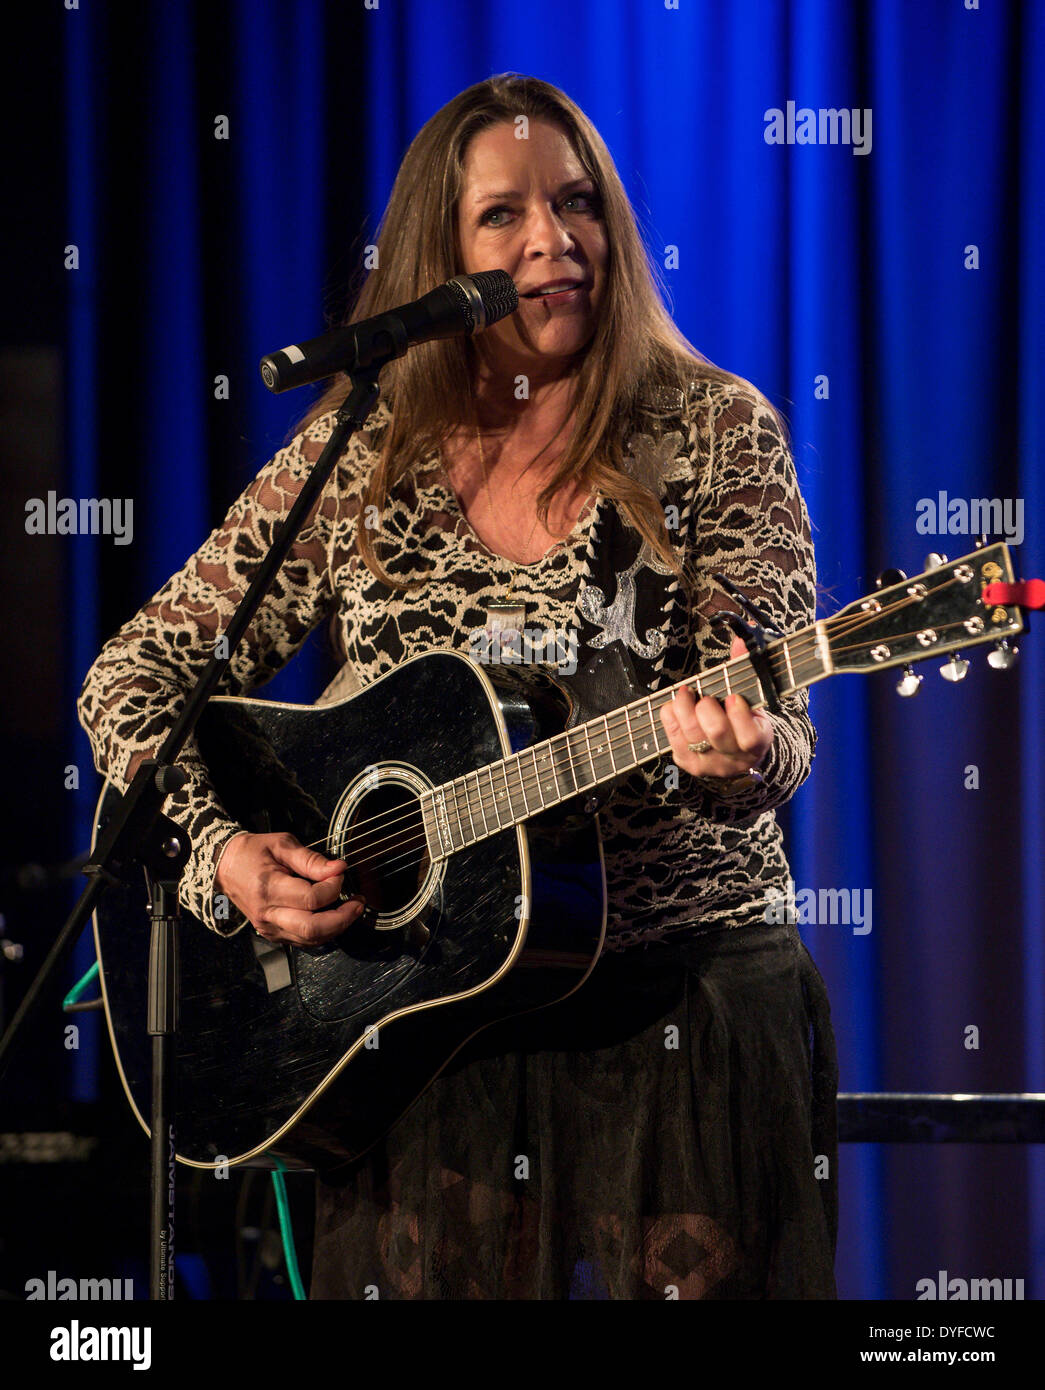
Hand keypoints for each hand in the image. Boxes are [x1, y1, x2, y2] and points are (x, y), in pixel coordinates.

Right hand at [215, 831, 364, 945]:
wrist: (225, 867)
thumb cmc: (252, 852)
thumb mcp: (281, 844)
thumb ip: (311, 859)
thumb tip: (338, 868)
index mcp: (268, 887)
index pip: (311, 899)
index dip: (333, 887)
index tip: (340, 873)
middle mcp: (268, 913)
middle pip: (313, 928)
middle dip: (343, 918)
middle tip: (358, 903)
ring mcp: (269, 927)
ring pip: (311, 939)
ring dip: (337, 927)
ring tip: (351, 908)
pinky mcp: (272, 934)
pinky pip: (304, 940)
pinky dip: (324, 931)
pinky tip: (333, 916)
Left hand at [659, 635, 774, 779]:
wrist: (735, 753)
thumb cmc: (744, 720)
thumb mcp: (752, 699)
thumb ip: (744, 670)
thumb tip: (740, 641)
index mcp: (757, 743)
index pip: (749, 736)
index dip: (739, 715)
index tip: (732, 697)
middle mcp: (734, 758)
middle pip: (716, 732)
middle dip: (706, 707)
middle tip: (704, 696)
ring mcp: (709, 763)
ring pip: (691, 734)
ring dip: (684, 707)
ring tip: (686, 693)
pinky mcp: (687, 762)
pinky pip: (672, 736)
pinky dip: (670, 715)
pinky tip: (676, 705)